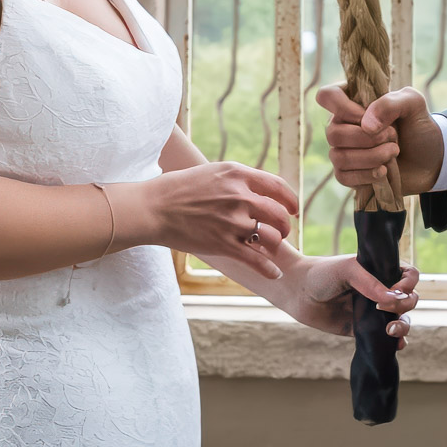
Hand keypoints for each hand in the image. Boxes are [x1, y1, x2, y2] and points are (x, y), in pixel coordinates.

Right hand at [136, 161, 297, 279]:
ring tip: (273, 248)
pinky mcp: (223, 244)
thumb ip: (237, 180)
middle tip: (282, 232)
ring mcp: (232, 221)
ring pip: (271, 237)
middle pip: (279, 214)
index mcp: (237, 174)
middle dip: (285, 225)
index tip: (293, 209)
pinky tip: (274, 273)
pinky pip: (256, 260)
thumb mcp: (212, 173)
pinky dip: (269, 268)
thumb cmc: (177, 189)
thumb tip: (259, 190)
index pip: (278, 186)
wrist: (152, 208)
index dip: (290, 200)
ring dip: (276, 245)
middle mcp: (239, 196)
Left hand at [284, 255, 421, 346]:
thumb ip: (370, 283)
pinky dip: (397, 342)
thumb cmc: (321, 274)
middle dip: (406, 305)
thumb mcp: (346, 270)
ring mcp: (374, 311)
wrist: (297, 293)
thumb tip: (395, 298)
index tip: (397, 289)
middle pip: (409, 299)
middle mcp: (380, 291)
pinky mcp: (364, 329)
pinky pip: (387, 337)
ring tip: (390, 329)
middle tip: (385, 309)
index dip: (409, 283)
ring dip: (404, 326)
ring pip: (402, 319)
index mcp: (379, 271)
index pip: (408, 275)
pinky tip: (396, 344)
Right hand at [317, 84, 443, 197]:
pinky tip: (383, 171)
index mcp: (353, 101)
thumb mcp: (414, 104)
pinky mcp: (349, 173)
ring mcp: (343, 150)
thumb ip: (390, 103)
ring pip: (339, 157)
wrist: (431, 159)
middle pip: (333, 133)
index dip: (342, 107)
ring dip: (371, 157)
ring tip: (393, 153)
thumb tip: (366, 125)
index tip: (365, 115)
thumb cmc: (418, 126)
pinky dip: (366, 175)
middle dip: (367, 139)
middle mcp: (342, 125)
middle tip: (393, 136)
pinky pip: (343, 176)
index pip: (327, 96)